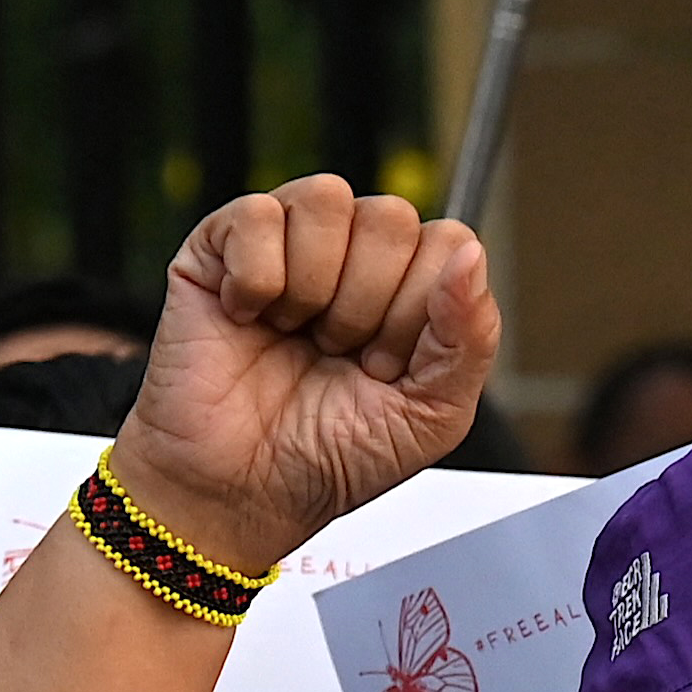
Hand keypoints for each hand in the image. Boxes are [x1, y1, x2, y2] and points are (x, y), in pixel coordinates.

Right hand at [111, 176, 496, 573]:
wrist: (238, 493)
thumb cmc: (328, 458)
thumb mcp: (432, 416)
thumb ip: (470, 338)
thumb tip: (470, 256)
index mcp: (408, 289)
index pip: (447, 241)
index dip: (420, 308)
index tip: (386, 365)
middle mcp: (352, 257)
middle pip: (392, 217)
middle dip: (368, 304)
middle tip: (337, 354)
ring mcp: (287, 245)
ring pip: (327, 198)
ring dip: (314, 285)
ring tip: (296, 333)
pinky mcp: (220, 246)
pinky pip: (257, 213)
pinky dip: (256, 278)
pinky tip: (248, 316)